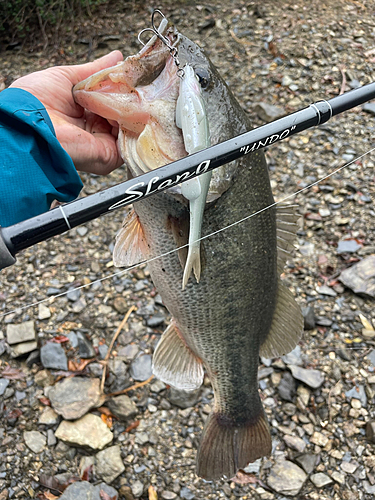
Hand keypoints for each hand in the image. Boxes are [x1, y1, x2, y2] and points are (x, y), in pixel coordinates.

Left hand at [10, 51, 123, 174]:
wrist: (29, 122)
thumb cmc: (37, 100)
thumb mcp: (67, 77)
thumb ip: (94, 70)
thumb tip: (117, 57)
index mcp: (83, 113)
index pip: (111, 102)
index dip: (120, 90)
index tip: (130, 78)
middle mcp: (94, 130)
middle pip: (122, 114)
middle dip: (129, 99)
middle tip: (135, 87)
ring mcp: (102, 143)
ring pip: (128, 127)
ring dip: (130, 111)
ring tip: (128, 97)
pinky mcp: (108, 156)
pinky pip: (128, 141)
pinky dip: (131, 126)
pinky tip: (127, 111)